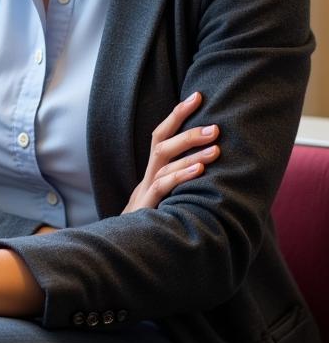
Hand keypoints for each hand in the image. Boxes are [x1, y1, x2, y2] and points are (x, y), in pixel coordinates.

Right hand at [123, 92, 218, 212]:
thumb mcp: (170, 199)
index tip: (197, 96)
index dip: (177, 114)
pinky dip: (180, 176)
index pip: (162, 135)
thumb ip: (185, 182)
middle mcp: (148, 176)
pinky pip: (162, 187)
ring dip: (190, 154)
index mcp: (154, 171)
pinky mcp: (147, 206)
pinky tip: (200, 172)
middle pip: (162, 144)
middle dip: (187, 132)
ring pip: (164, 163)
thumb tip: (217, 164)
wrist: (127, 246)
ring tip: (216, 148)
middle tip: (216, 127)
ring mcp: (146, 191)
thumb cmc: (156, 222)